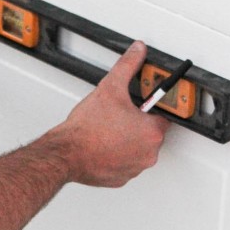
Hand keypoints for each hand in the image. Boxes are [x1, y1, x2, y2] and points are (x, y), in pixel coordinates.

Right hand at [56, 41, 168, 186]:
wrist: (66, 154)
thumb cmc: (87, 129)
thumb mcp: (109, 88)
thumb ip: (127, 66)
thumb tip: (137, 51)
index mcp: (152, 132)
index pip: (163, 115)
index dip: (150, 107)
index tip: (140, 104)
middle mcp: (148, 154)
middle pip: (150, 133)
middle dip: (137, 123)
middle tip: (119, 115)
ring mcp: (134, 168)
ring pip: (137, 149)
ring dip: (127, 140)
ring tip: (108, 129)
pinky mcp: (120, 178)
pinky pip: (125, 164)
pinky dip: (116, 156)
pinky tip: (103, 144)